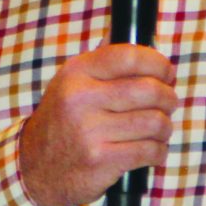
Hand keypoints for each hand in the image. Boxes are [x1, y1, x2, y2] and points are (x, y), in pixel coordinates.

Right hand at [17, 43, 176, 205]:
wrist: (35, 168)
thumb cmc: (63, 122)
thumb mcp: (70, 84)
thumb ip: (102, 61)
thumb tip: (139, 37)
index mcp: (76, 73)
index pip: (129, 56)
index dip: (157, 62)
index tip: (167, 71)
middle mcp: (81, 99)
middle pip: (148, 90)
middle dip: (168, 97)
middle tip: (170, 103)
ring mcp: (90, 131)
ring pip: (154, 122)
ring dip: (165, 127)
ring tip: (161, 129)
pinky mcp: (101, 160)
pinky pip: (149, 151)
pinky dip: (159, 151)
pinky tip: (154, 150)